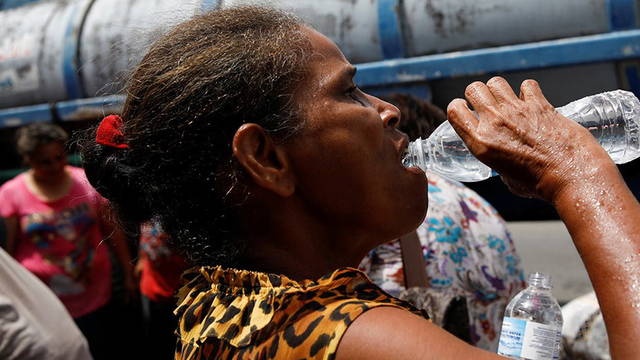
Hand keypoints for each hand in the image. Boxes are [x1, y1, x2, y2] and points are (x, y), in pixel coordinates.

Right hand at [446, 77, 613, 200]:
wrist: (571, 176)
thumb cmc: (541, 184)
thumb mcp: (506, 177)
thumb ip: (498, 160)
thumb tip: (505, 155)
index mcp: (481, 142)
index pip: (454, 110)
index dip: (459, 107)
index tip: (466, 110)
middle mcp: (494, 122)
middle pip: (473, 89)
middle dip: (478, 94)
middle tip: (488, 105)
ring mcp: (517, 111)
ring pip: (496, 82)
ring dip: (500, 90)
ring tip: (508, 102)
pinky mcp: (539, 104)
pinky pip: (527, 85)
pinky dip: (529, 92)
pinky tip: (532, 103)